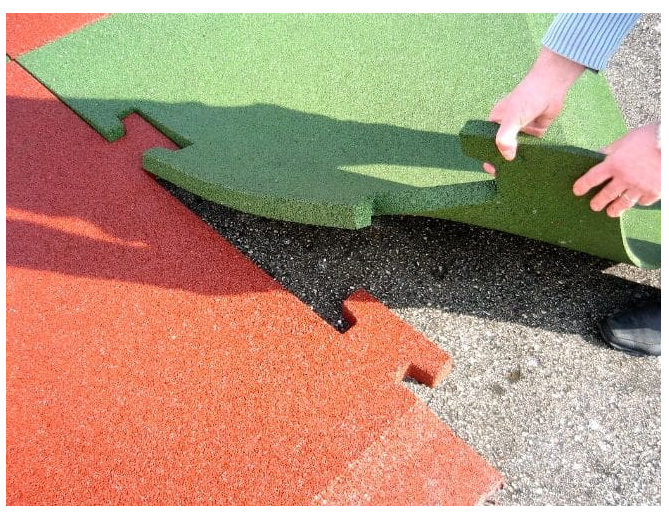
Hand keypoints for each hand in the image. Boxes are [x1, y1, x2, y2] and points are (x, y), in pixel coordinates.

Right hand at [483, 47, 584, 174]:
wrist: (552, 85)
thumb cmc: (527, 97)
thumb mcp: (512, 118)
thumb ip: (506, 138)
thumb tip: (508, 157)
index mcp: (495, 123)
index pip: (487, 143)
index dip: (488, 157)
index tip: (492, 170)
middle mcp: (507, 128)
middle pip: (502, 149)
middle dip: (503, 161)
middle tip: (507, 175)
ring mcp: (521, 131)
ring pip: (517, 150)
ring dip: (518, 160)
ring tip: (520, 175)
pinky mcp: (535, 133)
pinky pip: (531, 147)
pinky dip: (532, 155)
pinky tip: (533, 166)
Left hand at [573, 124, 660, 216]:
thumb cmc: (650, 137)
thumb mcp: (627, 139)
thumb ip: (612, 149)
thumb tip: (599, 154)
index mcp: (614, 163)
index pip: (592, 178)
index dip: (582, 185)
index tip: (577, 191)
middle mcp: (624, 178)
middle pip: (606, 194)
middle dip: (598, 202)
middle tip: (594, 206)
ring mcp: (639, 187)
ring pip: (624, 202)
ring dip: (616, 209)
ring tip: (611, 212)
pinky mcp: (654, 192)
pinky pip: (643, 201)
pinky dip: (640, 201)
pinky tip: (638, 201)